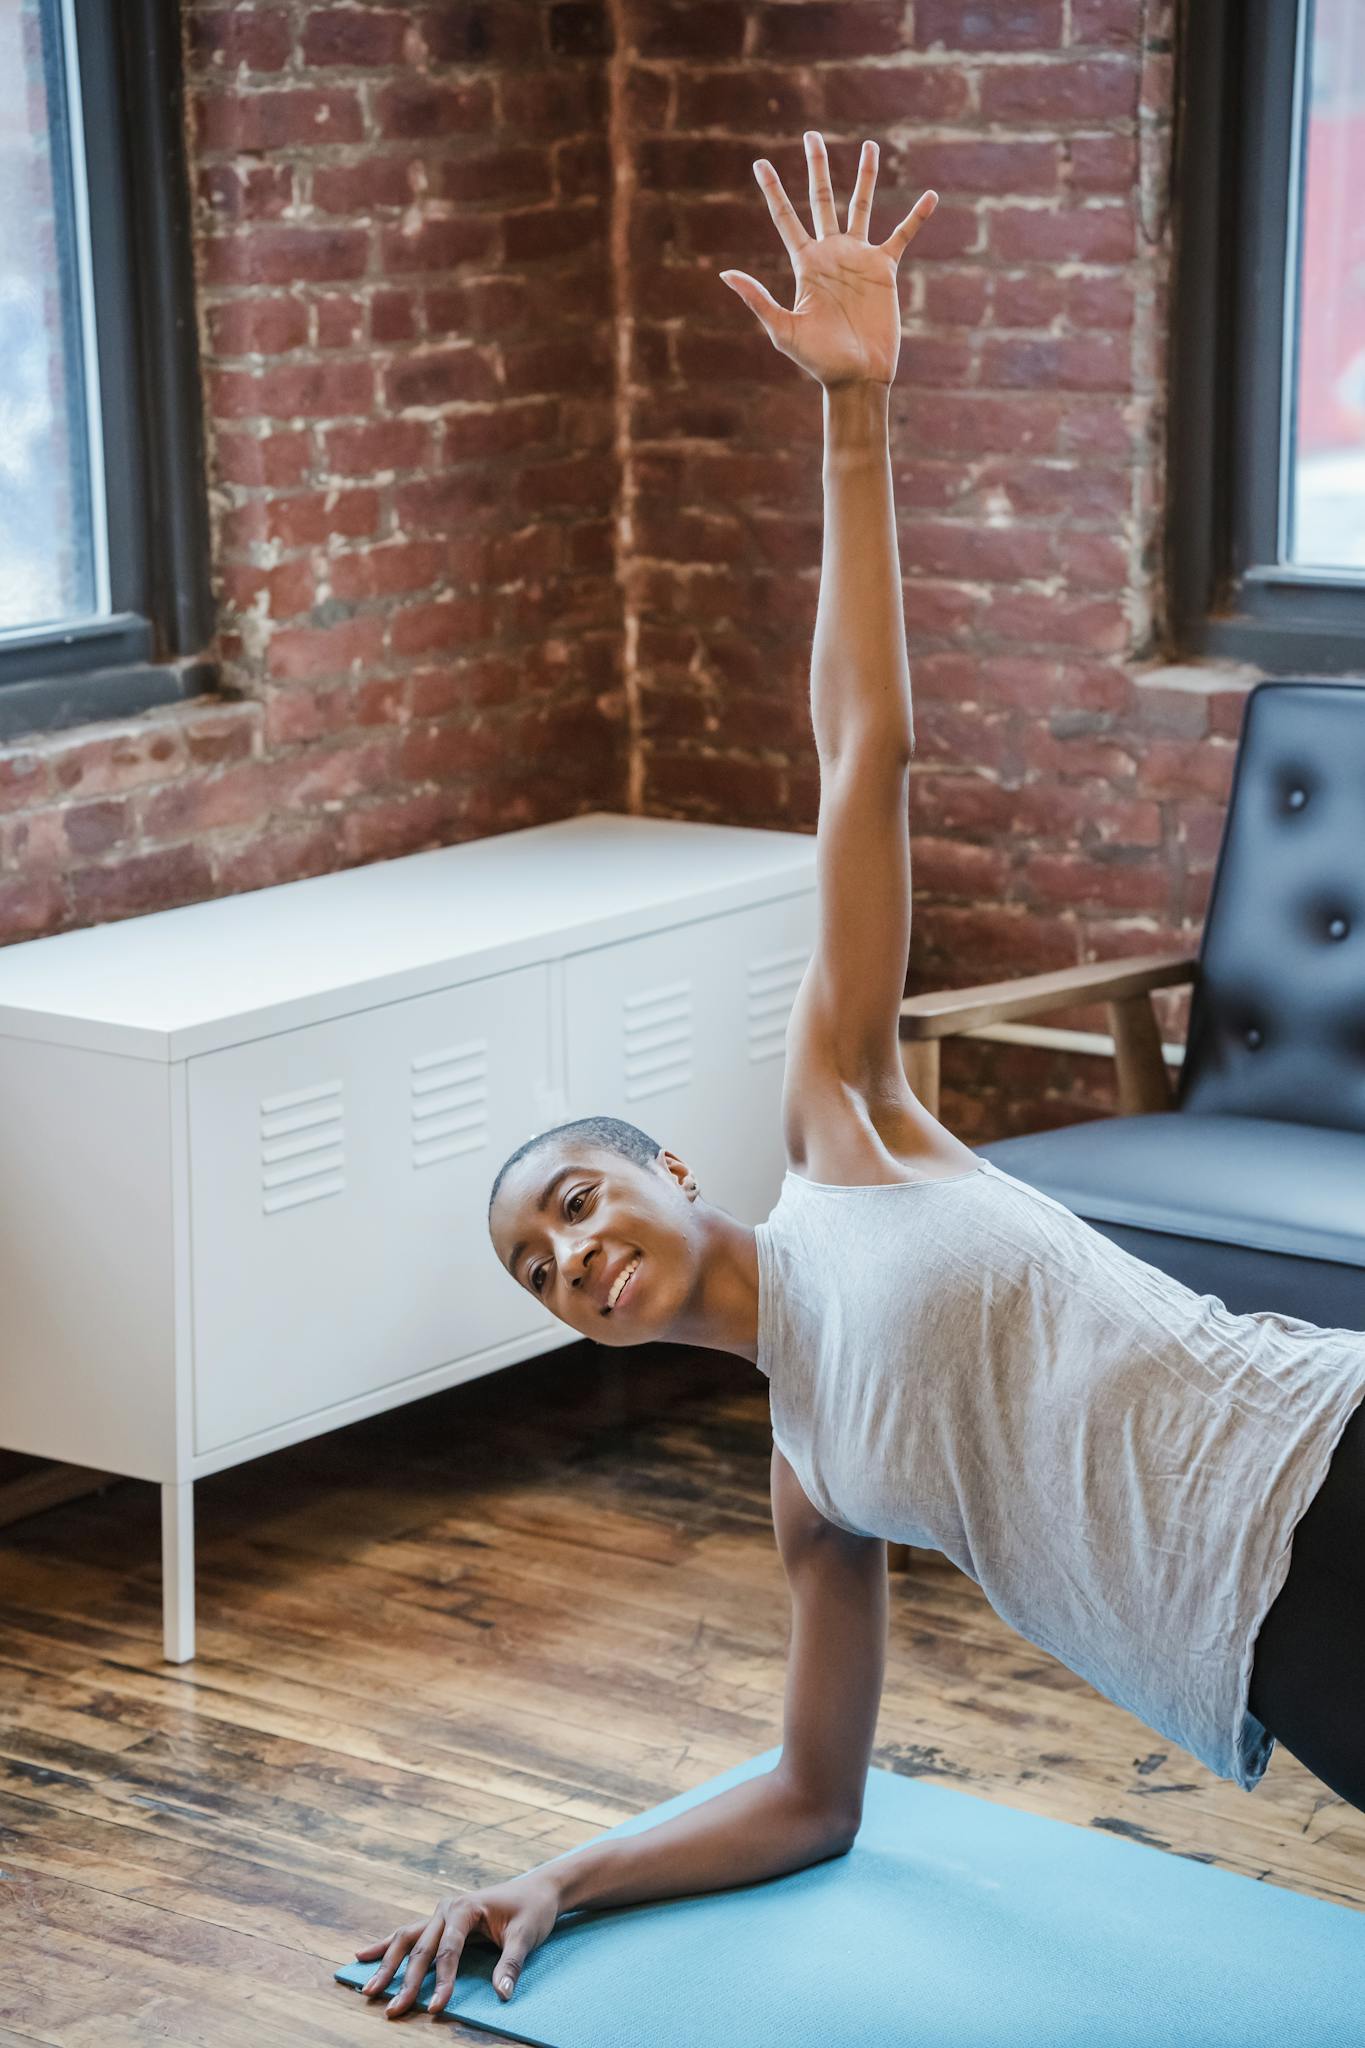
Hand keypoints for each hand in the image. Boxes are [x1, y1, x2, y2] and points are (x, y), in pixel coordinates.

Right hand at [353, 1869, 561, 2017]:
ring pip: (407, 1940)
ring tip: (368, 1989)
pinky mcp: (441, 1921)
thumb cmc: (533, 1910)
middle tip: (391, 2010)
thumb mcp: (527, 1936)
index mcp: (465, 1907)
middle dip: (404, 1981)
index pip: (449, 1950)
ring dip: (387, 1965)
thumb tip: (502, 1994)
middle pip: (421, 1948)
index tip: (436, 2008)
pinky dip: (386, 1945)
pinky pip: (409, 1934)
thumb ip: (511, 1964)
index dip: (441, 1980)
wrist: (538, 1889)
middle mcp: (447, 1908)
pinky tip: (364, 1955)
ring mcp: (441, 1913)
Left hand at [720, 131, 935, 389]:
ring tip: (870, 146)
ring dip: (865, 177)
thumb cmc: (818, 360)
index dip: (773, 190)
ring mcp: (858, 259)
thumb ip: (758, 298)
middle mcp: (831, 254)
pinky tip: (930, 197)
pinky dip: (915, 217)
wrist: (855, 376)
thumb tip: (726, 273)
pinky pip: (902, 236)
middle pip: (822, 200)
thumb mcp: (783, 329)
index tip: (760, 163)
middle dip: (816, 167)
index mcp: (805, 264)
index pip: (786, 218)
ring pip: (862, 206)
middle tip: (810, 136)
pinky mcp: (885, 270)